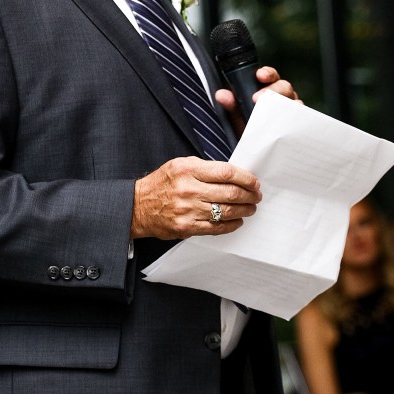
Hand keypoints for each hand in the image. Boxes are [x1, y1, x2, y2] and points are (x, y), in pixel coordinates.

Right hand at [131, 157, 260, 239]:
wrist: (138, 206)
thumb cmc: (162, 184)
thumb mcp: (180, 165)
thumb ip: (205, 169)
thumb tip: (234, 175)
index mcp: (188, 170)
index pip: (226, 172)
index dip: (245, 178)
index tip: (254, 182)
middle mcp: (188, 189)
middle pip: (230, 193)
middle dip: (249, 195)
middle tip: (256, 196)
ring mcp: (187, 210)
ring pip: (226, 211)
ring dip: (244, 210)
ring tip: (250, 208)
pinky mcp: (186, 227)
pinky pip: (216, 228)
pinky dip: (231, 225)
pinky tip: (237, 221)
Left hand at [215, 65, 300, 135]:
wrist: (256, 153)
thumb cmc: (248, 128)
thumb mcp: (238, 117)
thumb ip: (231, 105)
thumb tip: (221, 94)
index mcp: (268, 89)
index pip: (271, 76)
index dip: (268, 73)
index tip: (259, 75)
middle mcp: (283, 97)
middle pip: (285, 87)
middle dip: (273, 90)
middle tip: (257, 98)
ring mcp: (292, 111)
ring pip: (295, 103)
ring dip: (286, 105)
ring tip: (273, 113)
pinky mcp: (298, 125)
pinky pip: (301, 121)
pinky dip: (296, 122)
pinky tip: (286, 125)